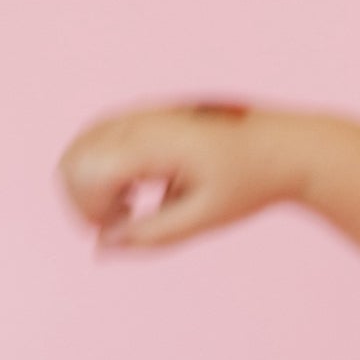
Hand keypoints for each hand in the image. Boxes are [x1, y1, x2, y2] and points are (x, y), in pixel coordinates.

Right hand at [55, 100, 304, 250]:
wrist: (284, 147)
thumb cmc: (250, 182)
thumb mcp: (205, 218)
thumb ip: (152, 235)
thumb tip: (102, 248)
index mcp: (157, 143)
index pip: (88, 171)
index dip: (87, 210)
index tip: (114, 233)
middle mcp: (144, 119)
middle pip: (75, 157)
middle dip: (82, 199)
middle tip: (121, 225)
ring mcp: (143, 111)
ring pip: (83, 144)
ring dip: (91, 183)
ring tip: (131, 208)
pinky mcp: (147, 112)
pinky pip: (101, 136)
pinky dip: (102, 166)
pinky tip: (136, 191)